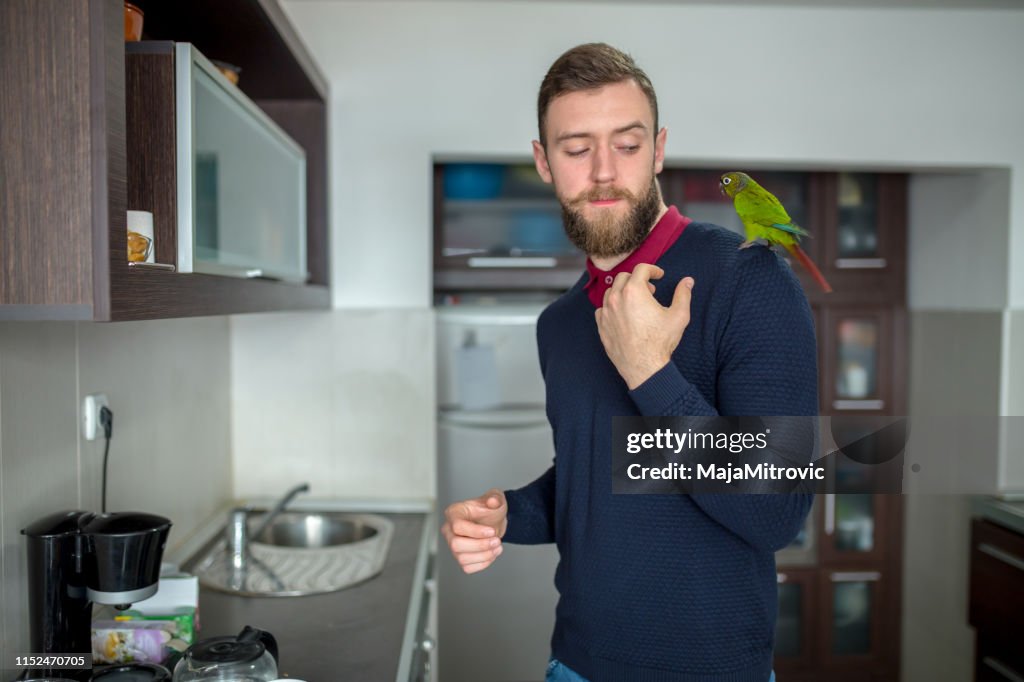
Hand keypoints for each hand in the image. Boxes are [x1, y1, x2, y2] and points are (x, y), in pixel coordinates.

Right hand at [441, 488, 507, 573]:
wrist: (494, 521)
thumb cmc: (490, 509)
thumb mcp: (496, 498)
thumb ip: (495, 498)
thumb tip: (492, 501)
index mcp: (454, 512)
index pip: (457, 526)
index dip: (475, 532)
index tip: (491, 531)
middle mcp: (449, 530)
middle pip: (456, 545)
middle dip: (480, 545)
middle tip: (496, 541)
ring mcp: (453, 545)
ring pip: (462, 558)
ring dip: (484, 555)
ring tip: (498, 547)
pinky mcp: (460, 557)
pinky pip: (468, 568)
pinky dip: (483, 563)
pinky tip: (492, 553)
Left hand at [595, 264, 693, 389]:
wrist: (644, 367)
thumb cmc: (661, 341)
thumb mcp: (679, 316)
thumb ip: (683, 294)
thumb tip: (688, 281)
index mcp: (634, 291)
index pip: (641, 269)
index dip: (652, 269)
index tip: (659, 275)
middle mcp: (616, 299)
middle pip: (623, 277)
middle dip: (637, 279)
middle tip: (650, 290)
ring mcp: (606, 313)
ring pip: (611, 292)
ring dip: (623, 291)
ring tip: (636, 302)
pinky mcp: (601, 326)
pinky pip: (602, 309)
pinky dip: (612, 306)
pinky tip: (623, 314)